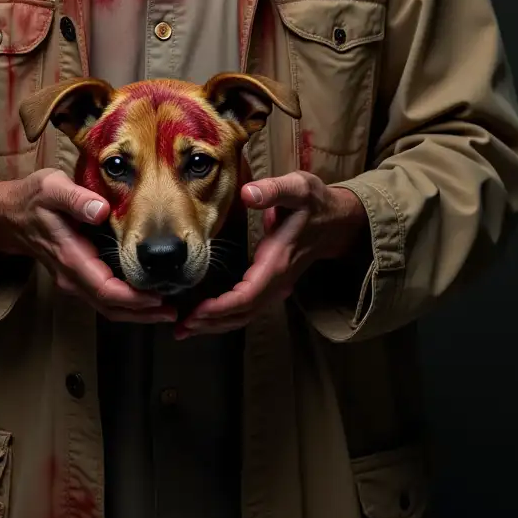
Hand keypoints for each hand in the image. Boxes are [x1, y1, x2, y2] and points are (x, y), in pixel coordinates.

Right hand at [0, 170, 176, 323]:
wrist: (10, 214)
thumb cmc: (34, 198)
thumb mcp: (52, 188)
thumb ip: (76, 199)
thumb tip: (101, 209)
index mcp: (70, 257)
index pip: (104, 289)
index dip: (132, 299)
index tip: (157, 298)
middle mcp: (72, 276)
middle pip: (110, 307)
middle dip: (142, 313)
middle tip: (173, 312)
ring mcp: (73, 280)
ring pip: (107, 307)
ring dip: (137, 312)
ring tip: (167, 310)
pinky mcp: (78, 277)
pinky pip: (104, 298)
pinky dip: (127, 303)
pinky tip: (147, 297)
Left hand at [174, 171, 368, 338]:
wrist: (337, 220)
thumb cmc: (315, 204)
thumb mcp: (298, 188)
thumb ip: (273, 190)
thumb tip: (247, 193)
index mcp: (278, 262)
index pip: (248, 295)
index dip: (222, 307)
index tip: (197, 311)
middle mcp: (277, 281)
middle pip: (243, 313)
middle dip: (211, 322)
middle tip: (180, 327)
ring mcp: (276, 286)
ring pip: (245, 315)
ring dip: (216, 324)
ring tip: (185, 328)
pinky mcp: (273, 285)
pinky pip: (248, 308)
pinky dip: (226, 316)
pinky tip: (205, 316)